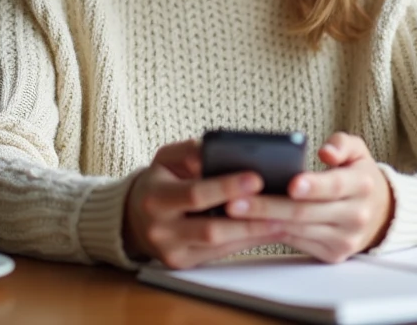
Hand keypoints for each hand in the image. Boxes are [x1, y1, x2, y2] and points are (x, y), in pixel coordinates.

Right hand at [123, 139, 284, 268]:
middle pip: (210, 228)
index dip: (226, 188)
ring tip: (283, 218)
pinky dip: (246, 241)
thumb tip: (214, 152)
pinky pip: (220, 254)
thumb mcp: (165, 158)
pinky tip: (268, 229)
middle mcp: (161, 230)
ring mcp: (172, 252)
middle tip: (280, 205)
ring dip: (254, 233)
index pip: (195, 194)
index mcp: (155, 198)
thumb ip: (189, 151)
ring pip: (220, 246)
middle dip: (248, 218)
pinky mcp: (184, 264)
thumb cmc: (158, 180)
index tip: (257, 178)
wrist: (133, 216)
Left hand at [226, 132, 393, 262]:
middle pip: (306, 212)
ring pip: (297, 230)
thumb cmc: (358, 175)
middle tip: (236, 200)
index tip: (290, 182)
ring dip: (262, 221)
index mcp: (363, 185)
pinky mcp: (332, 253)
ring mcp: (344, 238)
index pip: (335, 186)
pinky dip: (270, 232)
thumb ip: (342, 144)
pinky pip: (296, 242)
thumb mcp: (358, 151)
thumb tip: (326, 151)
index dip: (313, 185)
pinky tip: (247, 223)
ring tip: (233, 210)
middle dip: (268, 206)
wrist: (379, 212)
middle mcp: (355, 215)